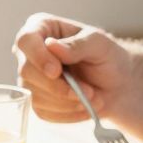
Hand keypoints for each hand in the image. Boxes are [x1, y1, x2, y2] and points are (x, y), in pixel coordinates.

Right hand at [13, 13, 134, 121]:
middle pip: (26, 71)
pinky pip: (43, 112)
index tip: (56, 71)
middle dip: (58, 86)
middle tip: (89, 91)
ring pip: (34, 95)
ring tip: (93, 98)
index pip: (26, 40)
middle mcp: (29, 53)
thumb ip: (76, 44)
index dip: (38, 57)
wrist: (116, 84)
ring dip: (66, 102)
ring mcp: (31, 78)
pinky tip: (84, 108)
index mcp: (41, 27)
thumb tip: (51, 46)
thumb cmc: (107, 56)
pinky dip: (67, 114)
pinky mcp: (37, 101)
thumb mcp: (99, 44)